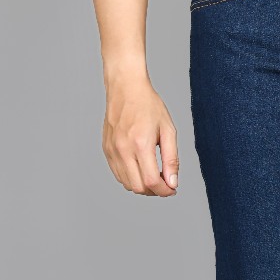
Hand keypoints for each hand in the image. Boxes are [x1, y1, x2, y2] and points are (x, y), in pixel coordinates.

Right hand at [102, 75, 178, 195]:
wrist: (125, 88)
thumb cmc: (149, 106)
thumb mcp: (168, 130)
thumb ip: (171, 159)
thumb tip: (172, 183)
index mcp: (140, 144)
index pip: (151, 182)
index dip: (164, 191)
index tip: (172, 189)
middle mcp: (123, 149)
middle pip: (138, 187)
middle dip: (154, 191)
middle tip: (165, 183)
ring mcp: (112, 150)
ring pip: (127, 184)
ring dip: (142, 186)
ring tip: (153, 175)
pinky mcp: (106, 149)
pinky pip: (118, 174)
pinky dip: (131, 178)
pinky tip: (141, 169)